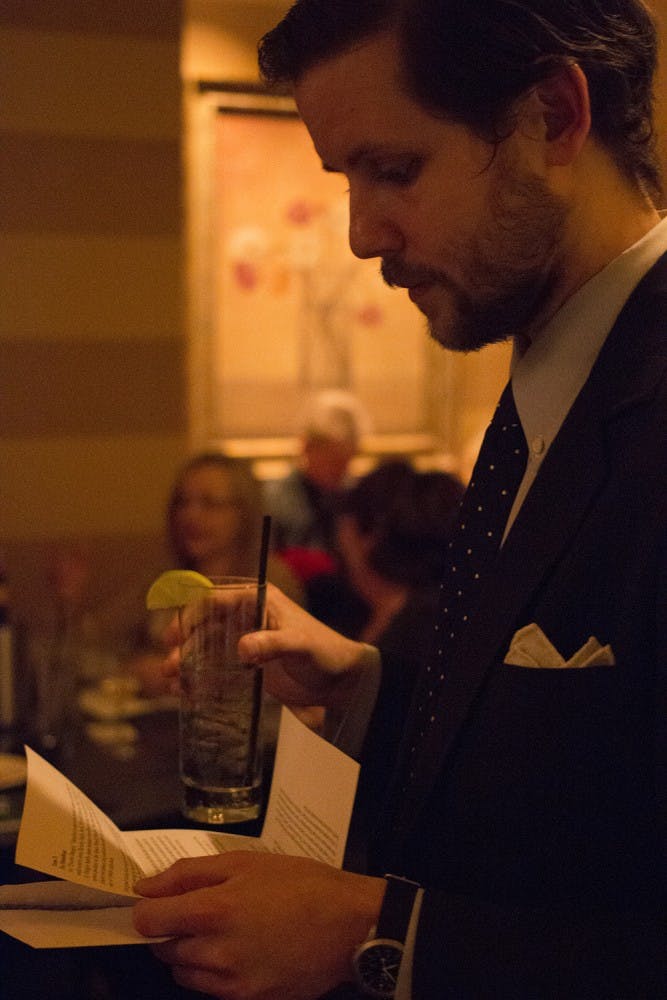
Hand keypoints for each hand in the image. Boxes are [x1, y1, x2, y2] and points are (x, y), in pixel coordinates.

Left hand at [133, 851, 385, 999]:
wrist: (349, 925)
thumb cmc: (300, 883)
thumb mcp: (246, 862)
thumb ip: (189, 873)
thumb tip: (145, 887)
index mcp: (213, 910)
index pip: (147, 921)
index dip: (149, 908)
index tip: (163, 900)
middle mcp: (215, 952)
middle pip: (163, 948)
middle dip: (174, 929)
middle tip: (204, 909)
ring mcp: (231, 983)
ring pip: (183, 972)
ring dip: (190, 952)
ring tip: (224, 930)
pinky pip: (209, 989)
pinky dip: (212, 971)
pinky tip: (239, 950)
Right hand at [160, 584, 371, 711]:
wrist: (342, 682)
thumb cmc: (325, 653)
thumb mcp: (300, 645)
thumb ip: (272, 644)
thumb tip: (242, 648)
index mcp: (259, 600)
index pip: (216, 600)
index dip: (191, 615)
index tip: (174, 636)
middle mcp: (248, 618)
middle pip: (205, 626)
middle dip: (184, 645)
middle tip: (170, 666)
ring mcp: (246, 642)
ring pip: (206, 648)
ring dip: (187, 663)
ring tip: (172, 683)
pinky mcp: (248, 666)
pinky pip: (217, 669)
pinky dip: (200, 679)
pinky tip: (186, 694)